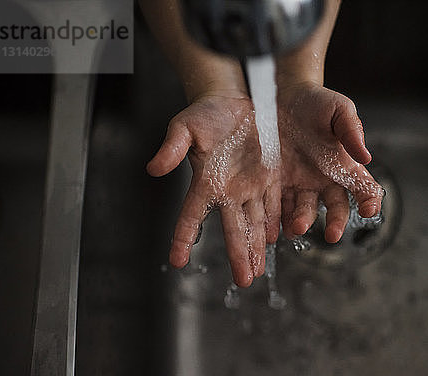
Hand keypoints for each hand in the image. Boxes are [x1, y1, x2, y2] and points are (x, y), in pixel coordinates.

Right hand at [146, 93, 280, 286]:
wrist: (233, 101)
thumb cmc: (205, 113)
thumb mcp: (185, 127)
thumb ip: (171, 147)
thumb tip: (153, 168)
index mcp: (205, 182)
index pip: (191, 217)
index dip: (183, 238)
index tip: (177, 261)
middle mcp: (228, 190)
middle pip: (232, 229)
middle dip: (238, 255)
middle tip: (243, 281)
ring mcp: (250, 185)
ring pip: (254, 222)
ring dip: (256, 247)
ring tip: (257, 270)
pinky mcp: (269, 176)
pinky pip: (272, 203)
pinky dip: (273, 222)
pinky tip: (273, 239)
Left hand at [277, 82, 383, 242]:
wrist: (283, 96)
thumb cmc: (317, 101)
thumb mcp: (339, 110)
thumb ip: (352, 130)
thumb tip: (365, 156)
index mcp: (345, 165)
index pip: (363, 188)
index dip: (369, 200)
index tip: (369, 210)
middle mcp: (324, 180)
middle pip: (336, 207)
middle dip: (336, 222)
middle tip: (332, 234)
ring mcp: (300, 184)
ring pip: (305, 210)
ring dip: (303, 221)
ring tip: (298, 228)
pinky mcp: (277, 183)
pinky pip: (279, 204)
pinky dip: (279, 217)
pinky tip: (276, 225)